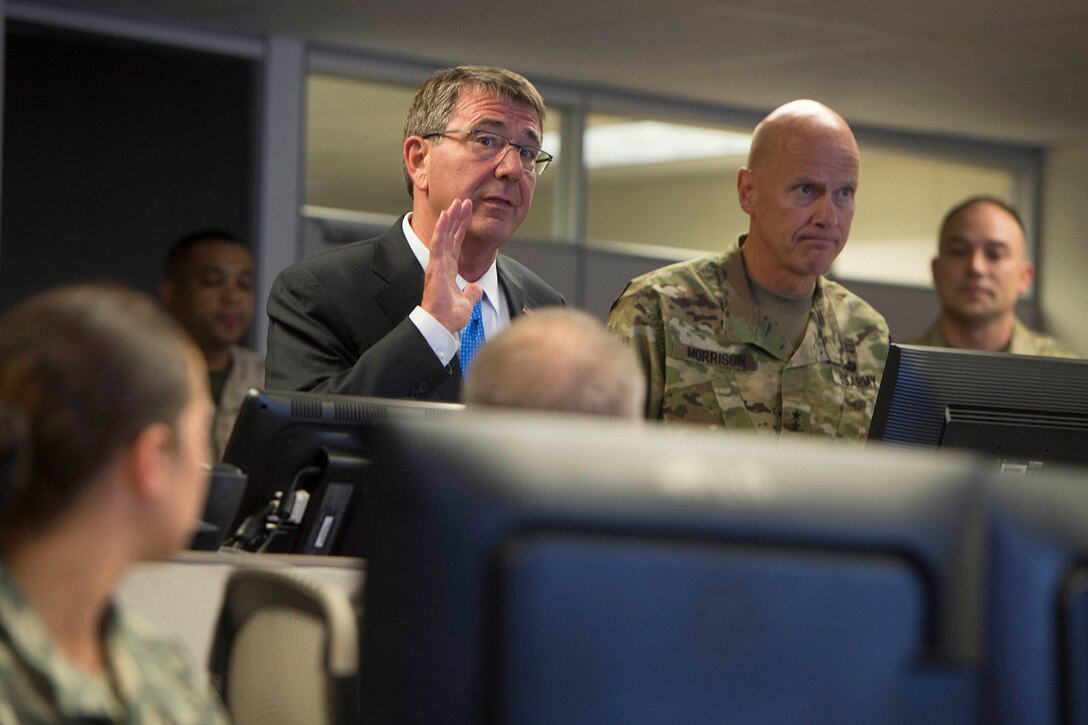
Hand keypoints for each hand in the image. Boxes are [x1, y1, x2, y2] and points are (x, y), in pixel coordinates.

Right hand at [421, 198, 483, 332]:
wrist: (440, 325)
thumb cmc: (448, 317)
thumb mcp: (466, 303)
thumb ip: (471, 293)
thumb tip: (476, 288)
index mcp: (448, 269)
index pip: (456, 243)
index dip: (461, 227)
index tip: (467, 212)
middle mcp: (441, 264)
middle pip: (450, 234)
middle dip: (458, 217)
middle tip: (465, 200)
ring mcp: (437, 264)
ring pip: (444, 235)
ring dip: (450, 218)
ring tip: (457, 202)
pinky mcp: (434, 267)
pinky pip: (438, 244)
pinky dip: (441, 229)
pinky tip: (445, 216)